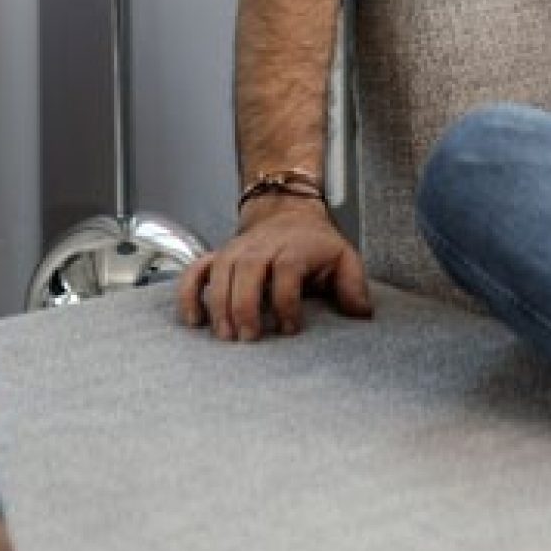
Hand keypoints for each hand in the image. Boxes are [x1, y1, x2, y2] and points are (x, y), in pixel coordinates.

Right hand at [178, 200, 371, 341]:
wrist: (288, 212)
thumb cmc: (315, 244)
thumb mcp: (343, 258)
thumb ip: (353, 286)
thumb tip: (361, 314)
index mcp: (293, 249)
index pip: (287, 272)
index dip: (287, 303)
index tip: (289, 328)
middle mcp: (261, 247)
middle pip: (248, 272)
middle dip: (246, 307)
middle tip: (250, 338)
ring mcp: (235, 251)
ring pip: (219, 274)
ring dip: (219, 305)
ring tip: (226, 335)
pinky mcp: (218, 257)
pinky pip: (195, 272)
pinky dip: (189, 293)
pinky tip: (193, 320)